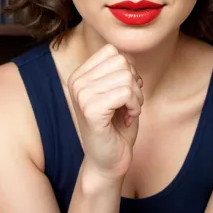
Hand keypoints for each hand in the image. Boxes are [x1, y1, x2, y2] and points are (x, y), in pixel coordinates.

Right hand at [67, 44, 143, 181]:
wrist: (109, 161)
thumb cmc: (116, 125)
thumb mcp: (116, 90)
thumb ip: (119, 70)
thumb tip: (127, 57)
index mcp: (80, 74)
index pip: (112, 51)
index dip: (127, 70)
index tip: (125, 91)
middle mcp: (77, 82)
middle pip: (121, 61)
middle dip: (134, 82)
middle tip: (129, 103)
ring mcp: (82, 95)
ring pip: (126, 76)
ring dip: (136, 96)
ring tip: (128, 111)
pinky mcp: (91, 109)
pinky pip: (126, 92)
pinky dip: (135, 106)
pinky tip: (127, 118)